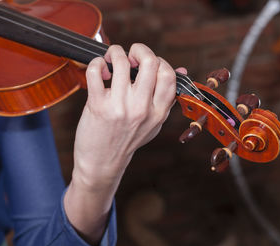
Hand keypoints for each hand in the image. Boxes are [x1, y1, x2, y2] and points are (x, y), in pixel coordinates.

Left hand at [73, 43, 176, 189]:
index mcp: (158, 112)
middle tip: (130, 54)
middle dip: (139, 48)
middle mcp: (141, 109)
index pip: (168, 75)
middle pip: (149, 62)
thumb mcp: (153, 123)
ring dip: (115, 52)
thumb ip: (166, 98)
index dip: (159, 60)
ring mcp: (119, 107)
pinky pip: (96, 71)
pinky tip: (99, 69)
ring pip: (121, 61)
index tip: (146, 63)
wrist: (102, 163)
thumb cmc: (127, 141)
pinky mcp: (97, 106)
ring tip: (111, 59)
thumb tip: (182, 70)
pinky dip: (97, 63)